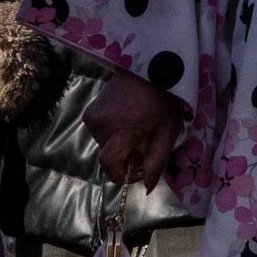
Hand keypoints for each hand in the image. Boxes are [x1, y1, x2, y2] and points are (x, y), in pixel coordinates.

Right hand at [86, 69, 183, 187]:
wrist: (147, 68)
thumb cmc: (163, 99)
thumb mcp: (168, 132)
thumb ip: (156, 161)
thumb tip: (146, 187)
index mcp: (121, 130)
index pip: (109, 164)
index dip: (122, 176)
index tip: (137, 173)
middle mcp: (99, 126)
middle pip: (110, 156)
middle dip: (128, 159)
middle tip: (147, 146)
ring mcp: (91, 118)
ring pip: (105, 145)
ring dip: (121, 146)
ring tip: (140, 131)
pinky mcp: (88, 112)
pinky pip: (101, 133)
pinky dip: (114, 135)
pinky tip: (129, 122)